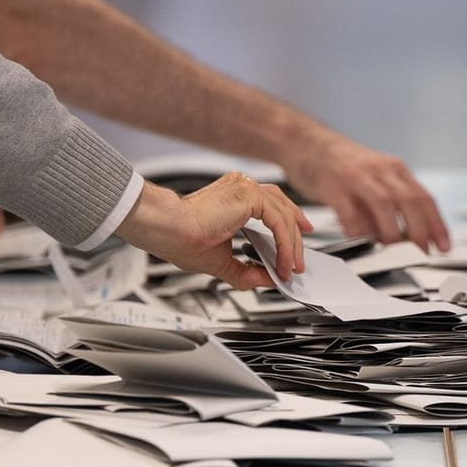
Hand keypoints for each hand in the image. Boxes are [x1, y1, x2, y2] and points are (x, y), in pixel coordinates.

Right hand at [117, 174, 312, 288]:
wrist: (167, 230)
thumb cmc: (180, 239)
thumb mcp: (222, 262)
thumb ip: (246, 271)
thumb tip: (267, 279)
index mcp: (234, 196)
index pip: (271, 206)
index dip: (287, 228)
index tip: (293, 250)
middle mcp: (242, 187)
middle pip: (283, 208)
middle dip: (296, 238)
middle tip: (298, 262)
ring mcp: (246, 188)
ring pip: (284, 215)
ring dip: (292, 245)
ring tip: (291, 268)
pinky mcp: (249, 195)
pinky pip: (279, 220)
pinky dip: (285, 244)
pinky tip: (283, 262)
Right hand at [287, 141, 450, 251]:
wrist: (305, 141)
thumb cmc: (341, 164)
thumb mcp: (374, 176)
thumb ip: (391, 203)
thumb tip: (409, 236)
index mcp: (394, 169)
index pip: (424, 198)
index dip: (437, 224)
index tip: (443, 246)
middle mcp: (380, 170)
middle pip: (409, 201)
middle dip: (419, 231)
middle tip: (421, 253)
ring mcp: (356, 176)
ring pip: (383, 204)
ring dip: (392, 232)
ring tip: (393, 251)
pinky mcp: (333, 186)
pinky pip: (349, 211)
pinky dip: (358, 229)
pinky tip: (361, 241)